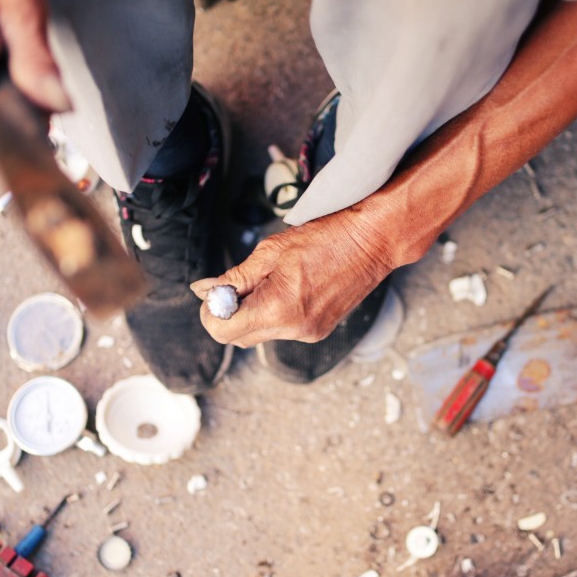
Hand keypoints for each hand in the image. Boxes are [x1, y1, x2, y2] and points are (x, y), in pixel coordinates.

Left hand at [190, 209, 394, 346]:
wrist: (373, 242)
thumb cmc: (325, 238)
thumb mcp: (270, 251)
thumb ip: (234, 277)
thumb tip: (203, 290)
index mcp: (277, 309)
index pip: (223, 331)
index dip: (211, 312)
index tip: (215, 292)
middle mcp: (292, 330)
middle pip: (239, 338)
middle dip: (229, 314)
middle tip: (238, 284)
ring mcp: (308, 334)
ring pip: (260, 335)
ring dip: (253, 313)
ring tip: (270, 281)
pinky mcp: (319, 332)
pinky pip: (281, 330)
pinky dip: (274, 314)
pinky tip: (289, 288)